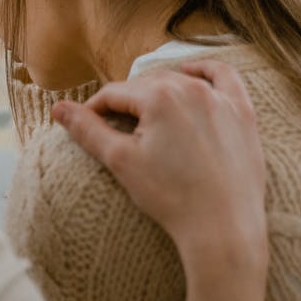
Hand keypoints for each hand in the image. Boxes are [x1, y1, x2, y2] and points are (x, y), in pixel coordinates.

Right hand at [52, 60, 268, 300]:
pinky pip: (224, 78)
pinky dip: (205, 72)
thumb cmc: (171, 197)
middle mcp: (191, 88)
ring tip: (145, 114)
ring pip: (179, 80)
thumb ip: (87, 129)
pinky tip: (190, 75)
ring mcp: (221, 99)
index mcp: (158, 96)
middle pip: (145, 85)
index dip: (94, 110)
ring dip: (157, 91)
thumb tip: (57, 108)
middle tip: (114, 129)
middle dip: (126, 103)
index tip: (85, 127)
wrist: (223, 228)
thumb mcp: (121, 161)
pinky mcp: (242, 113)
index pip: (114, 94)